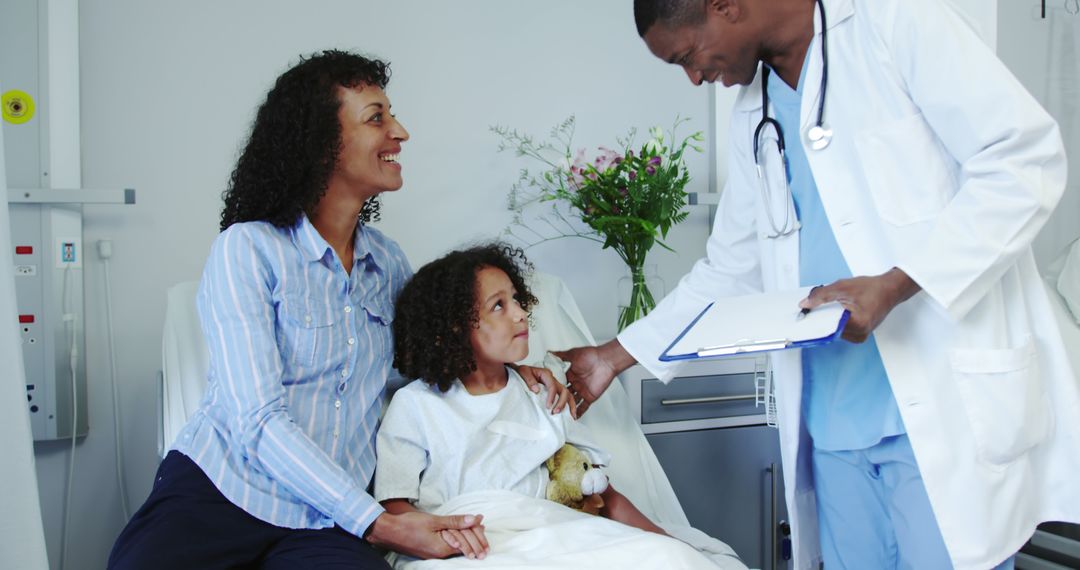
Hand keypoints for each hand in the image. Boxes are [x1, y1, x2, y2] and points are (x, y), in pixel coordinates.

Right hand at [366, 511, 484, 559]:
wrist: (388, 531)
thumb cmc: (408, 525)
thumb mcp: (434, 521)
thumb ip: (455, 521)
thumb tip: (474, 519)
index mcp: (442, 548)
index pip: (466, 544)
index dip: (476, 534)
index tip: (482, 522)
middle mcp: (439, 554)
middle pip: (463, 547)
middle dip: (475, 539)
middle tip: (483, 528)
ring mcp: (434, 554)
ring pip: (455, 546)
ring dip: (466, 538)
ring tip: (475, 529)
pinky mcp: (429, 550)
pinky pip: (446, 545)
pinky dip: (455, 538)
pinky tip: (457, 532)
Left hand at [513, 364, 573, 415]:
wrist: (521, 372)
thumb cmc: (522, 372)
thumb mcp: (523, 372)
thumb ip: (529, 380)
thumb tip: (536, 390)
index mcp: (546, 374)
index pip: (552, 386)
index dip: (552, 397)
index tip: (548, 407)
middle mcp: (553, 379)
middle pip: (563, 390)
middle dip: (562, 402)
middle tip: (555, 412)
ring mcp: (555, 385)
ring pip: (567, 394)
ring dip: (569, 405)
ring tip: (570, 416)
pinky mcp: (555, 391)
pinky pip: (565, 397)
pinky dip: (570, 406)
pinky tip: (571, 415)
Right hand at [552, 340, 633, 416]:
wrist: (606, 361)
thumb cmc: (591, 355)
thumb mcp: (572, 354)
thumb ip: (560, 356)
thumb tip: (549, 353)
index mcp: (570, 374)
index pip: (558, 384)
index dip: (551, 390)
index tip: (543, 395)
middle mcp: (575, 383)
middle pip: (563, 395)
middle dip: (556, 401)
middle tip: (549, 408)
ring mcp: (582, 391)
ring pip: (572, 402)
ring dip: (566, 408)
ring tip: (558, 415)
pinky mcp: (590, 396)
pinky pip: (584, 407)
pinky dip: (578, 413)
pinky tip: (572, 418)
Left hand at [799, 267, 920, 342]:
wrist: (890, 290)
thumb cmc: (871, 288)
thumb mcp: (841, 287)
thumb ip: (821, 296)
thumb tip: (804, 304)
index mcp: (857, 322)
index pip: (828, 325)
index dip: (813, 321)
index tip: (801, 319)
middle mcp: (859, 333)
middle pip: (830, 329)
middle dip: (819, 318)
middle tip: (809, 310)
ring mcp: (860, 336)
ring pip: (834, 330)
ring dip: (827, 320)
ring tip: (828, 307)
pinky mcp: (859, 335)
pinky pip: (840, 330)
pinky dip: (835, 321)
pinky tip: (834, 311)